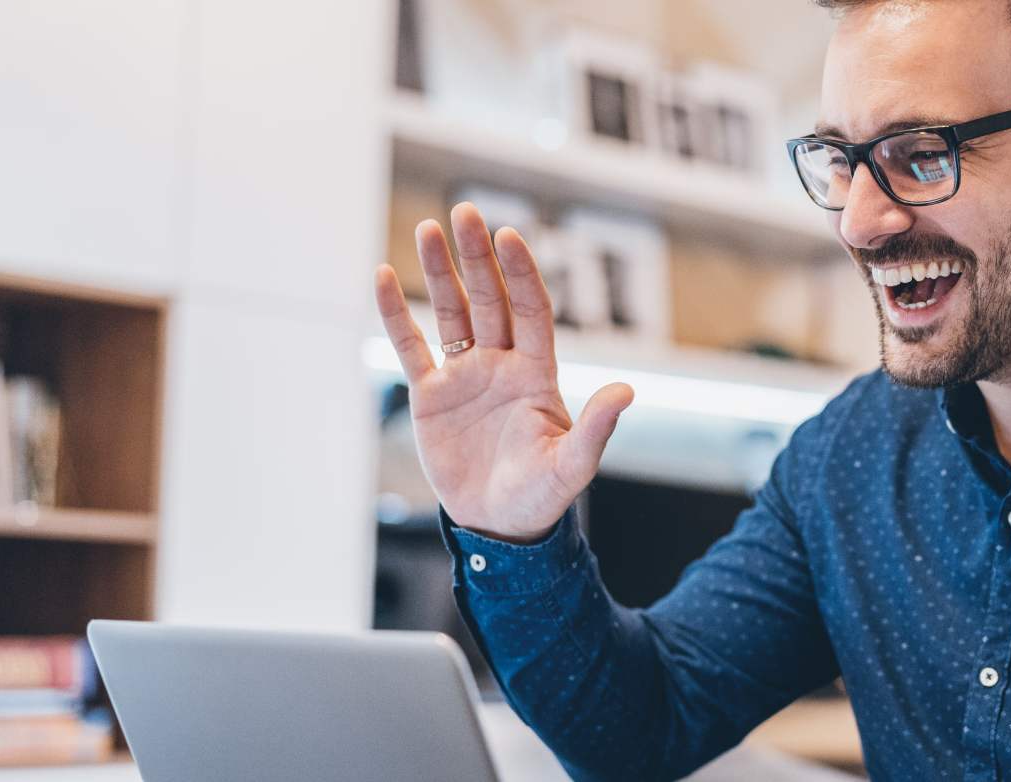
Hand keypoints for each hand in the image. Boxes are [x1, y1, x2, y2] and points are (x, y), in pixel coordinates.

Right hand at [373, 203, 632, 543]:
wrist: (498, 525)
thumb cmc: (541, 497)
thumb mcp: (572, 466)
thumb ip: (596, 429)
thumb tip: (627, 391)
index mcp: (537, 373)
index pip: (530, 310)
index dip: (521, 273)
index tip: (508, 237)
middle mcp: (502, 364)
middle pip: (490, 299)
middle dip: (478, 257)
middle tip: (465, 213)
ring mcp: (465, 376)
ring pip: (451, 312)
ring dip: (440, 272)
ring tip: (429, 227)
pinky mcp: (431, 396)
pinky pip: (410, 346)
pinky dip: (396, 314)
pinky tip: (383, 276)